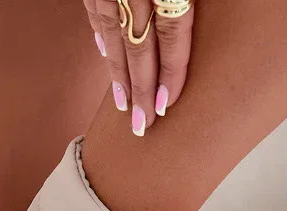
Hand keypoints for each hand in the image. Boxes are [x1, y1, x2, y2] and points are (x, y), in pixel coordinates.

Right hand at [83, 0, 194, 136]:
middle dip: (141, 89)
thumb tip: (189, 37)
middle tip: (142, 123)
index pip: (172, 34)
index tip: (165, 106)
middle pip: (140, 47)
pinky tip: (105, 54)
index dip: (170, 72)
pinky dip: (101, 35)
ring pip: (114, 37)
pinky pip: (96, 11)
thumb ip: (190, 3)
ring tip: (123, 105)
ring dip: (118, 75)